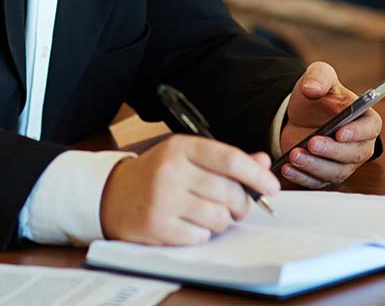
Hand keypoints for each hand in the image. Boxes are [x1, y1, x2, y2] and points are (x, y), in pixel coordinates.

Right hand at [99, 134, 279, 244]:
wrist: (112, 195)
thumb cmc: (157, 175)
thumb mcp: (188, 157)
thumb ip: (225, 159)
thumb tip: (261, 163)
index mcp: (181, 148)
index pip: (229, 159)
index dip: (256, 174)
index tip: (272, 187)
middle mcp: (171, 171)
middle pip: (230, 192)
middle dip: (242, 204)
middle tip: (237, 206)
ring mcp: (163, 200)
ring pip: (219, 218)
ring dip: (222, 221)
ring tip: (208, 214)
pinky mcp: (158, 227)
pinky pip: (201, 236)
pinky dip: (202, 233)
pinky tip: (188, 223)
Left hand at [277, 62, 381, 187]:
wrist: (299, 115)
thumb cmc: (318, 97)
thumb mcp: (318, 76)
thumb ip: (318, 76)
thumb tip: (312, 89)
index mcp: (364, 119)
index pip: (370, 128)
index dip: (358, 132)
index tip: (340, 131)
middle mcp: (359, 145)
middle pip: (354, 154)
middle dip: (332, 151)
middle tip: (312, 143)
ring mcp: (343, 164)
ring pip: (335, 172)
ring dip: (314, 166)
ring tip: (295, 155)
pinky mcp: (325, 176)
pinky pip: (317, 182)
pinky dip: (302, 177)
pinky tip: (288, 168)